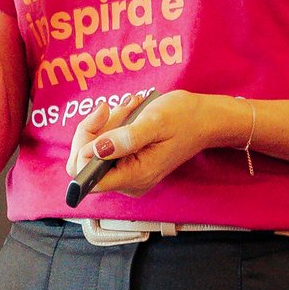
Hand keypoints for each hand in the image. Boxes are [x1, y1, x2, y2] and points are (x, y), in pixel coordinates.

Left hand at [66, 90, 239, 197]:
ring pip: (94, 152)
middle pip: (86, 164)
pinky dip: (111, 127)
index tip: (99, 120)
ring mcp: (128, 174)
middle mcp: (129, 182)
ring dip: (105, 124)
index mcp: (135, 177)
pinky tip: (129, 114)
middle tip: (110, 109)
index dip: (84, 149)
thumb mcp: (155, 122)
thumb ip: (125, 139)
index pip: (88, 178)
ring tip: (129, 108)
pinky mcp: (128, 164)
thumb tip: (96, 151)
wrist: (205, 120)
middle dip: (94, 131)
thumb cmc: (184, 119)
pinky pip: (105, 148)